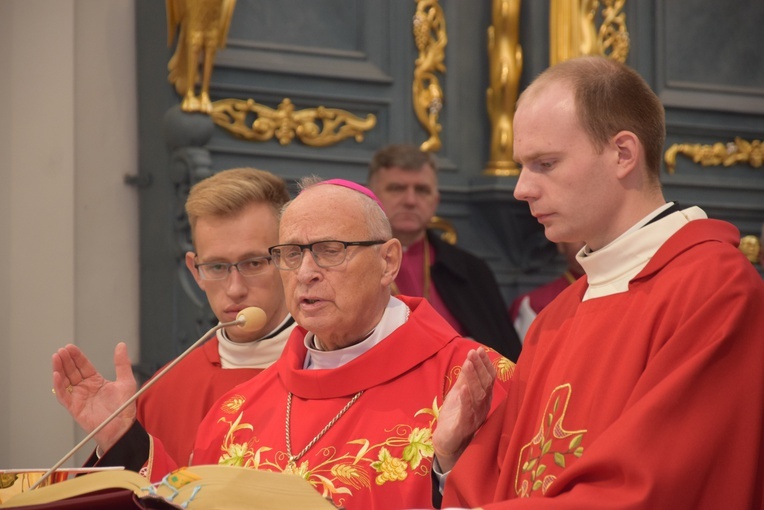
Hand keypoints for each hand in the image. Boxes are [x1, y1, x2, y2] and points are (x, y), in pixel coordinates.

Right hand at [52, 342, 136, 451]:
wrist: (122, 427)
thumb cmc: (125, 407)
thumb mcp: (126, 381)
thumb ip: (122, 364)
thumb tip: (121, 345)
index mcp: (96, 381)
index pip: (83, 366)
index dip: (76, 357)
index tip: (70, 347)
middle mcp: (85, 388)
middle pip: (72, 371)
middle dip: (66, 360)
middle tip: (61, 350)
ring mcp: (79, 397)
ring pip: (65, 381)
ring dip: (59, 369)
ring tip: (56, 358)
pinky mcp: (74, 408)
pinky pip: (64, 396)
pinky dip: (58, 386)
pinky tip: (56, 375)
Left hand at [433, 348, 495, 472]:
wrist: (447, 442)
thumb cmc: (455, 415)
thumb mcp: (460, 392)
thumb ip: (466, 377)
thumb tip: (471, 357)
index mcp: (483, 398)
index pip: (488, 378)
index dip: (485, 364)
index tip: (479, 350)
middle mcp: (483, 406)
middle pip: (484, 385)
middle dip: (479, 367)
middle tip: (473, 353)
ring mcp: (475, 417)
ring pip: (477, 396)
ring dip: (473, 378)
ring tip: (468, 363)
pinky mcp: (463, 426)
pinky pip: (467, 412)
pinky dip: (465, 399)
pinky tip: (462, 388)